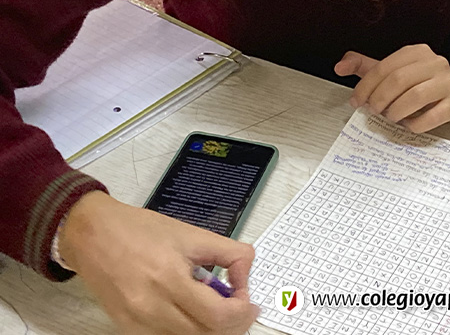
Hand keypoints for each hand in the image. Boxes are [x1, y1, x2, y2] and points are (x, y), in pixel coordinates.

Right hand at [60, 191, 259, 334]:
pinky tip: (193, 315)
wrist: (92, 235)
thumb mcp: (192, 234)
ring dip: (210, 331)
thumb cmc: (140, 230)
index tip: (250, 303)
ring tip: (218, 310)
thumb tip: (246, 275)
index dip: (242, 313)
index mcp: (169, 278)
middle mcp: (150, 307)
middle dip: (232, 324)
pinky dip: (187, 333)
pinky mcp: (126, 329)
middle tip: (241, 309)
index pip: (219, 316)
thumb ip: (229, 253)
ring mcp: (136, 323)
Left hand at [334, 44, 449, 132]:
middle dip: (380, 99)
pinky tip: (409, 125)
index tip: (357, 102)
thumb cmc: (419, 87)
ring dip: (397, 111)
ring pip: (416, 96)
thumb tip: (340, 66)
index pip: (385, 67)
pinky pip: (433, 116)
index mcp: (417, 52)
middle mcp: (435, 63)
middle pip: (399, 80)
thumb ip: (365, 68)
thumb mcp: (392, 73)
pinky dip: (416, 124)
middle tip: (373, 111)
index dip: (366, 86)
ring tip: (391, 118)